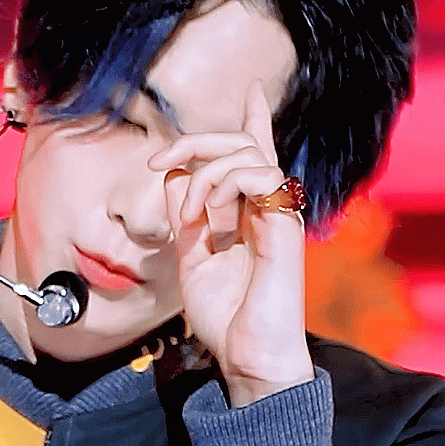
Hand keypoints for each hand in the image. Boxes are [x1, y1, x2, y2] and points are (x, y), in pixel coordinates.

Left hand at [149, 80, 313, 405]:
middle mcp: (267, 205)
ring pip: (246, 152)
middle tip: (160, 158)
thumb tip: (175, 174)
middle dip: (198, 138)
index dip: (256, 118)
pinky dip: (219, 186)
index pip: (255, 152)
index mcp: (250, 210)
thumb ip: (186, 213)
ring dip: (204, 173)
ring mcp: (277, 212)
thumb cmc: (225, 313)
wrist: (246, 357)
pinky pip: (256, 175)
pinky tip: (205, 219)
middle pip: (242, 141)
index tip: (256, 88)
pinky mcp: (283, 224)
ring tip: (187, 215)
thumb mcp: (191, 255)